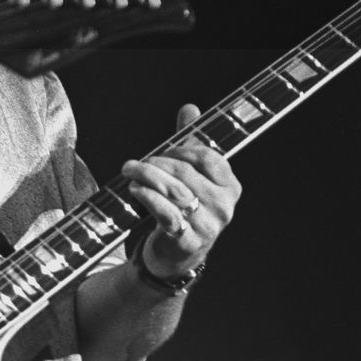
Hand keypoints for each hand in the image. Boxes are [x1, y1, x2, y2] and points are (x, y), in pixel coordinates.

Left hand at [121, 104, 242, 275]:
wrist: (178, 253)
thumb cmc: (185, 208)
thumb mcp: (191, 175)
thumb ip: (191, 142)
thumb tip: (190, 108)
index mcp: (230, 186)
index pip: (207, 157)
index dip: (179, 150)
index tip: (162, 151)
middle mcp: (224, 206)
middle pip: (185, 172)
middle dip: (155, 163)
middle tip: (135, 163)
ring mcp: (208, 225)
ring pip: (174, 191)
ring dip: (146, 177)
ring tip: (130, 173)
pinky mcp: (188, 240)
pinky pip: (166, 213)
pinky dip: (147, 197)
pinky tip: (135, 190)